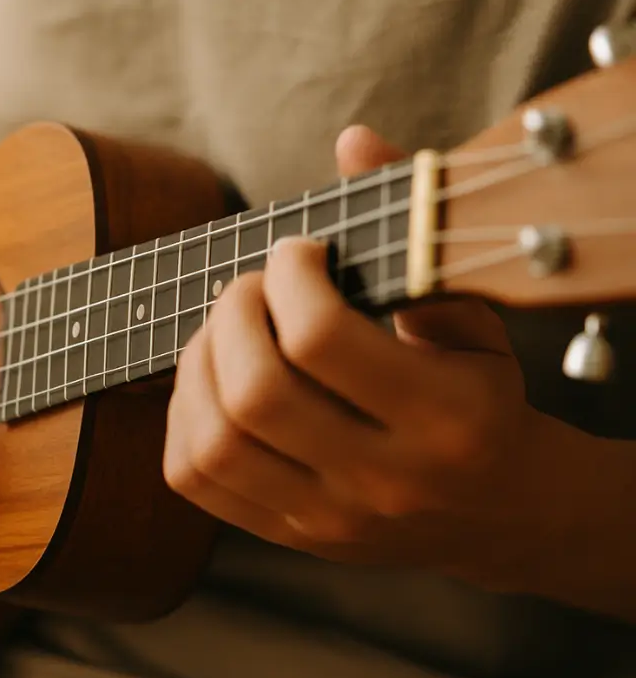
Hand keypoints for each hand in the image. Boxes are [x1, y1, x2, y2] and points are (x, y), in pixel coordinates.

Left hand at [163, 126, 565, 589]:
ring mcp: (328, 520)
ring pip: (214, 441)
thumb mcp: (468, 313)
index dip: (288, 275)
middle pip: (254, 393)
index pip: (322, 338)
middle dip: (232, 314)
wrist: (495, 511)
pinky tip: (212, 379)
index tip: (297, 252)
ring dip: (198, 362)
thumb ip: (411, 228)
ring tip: (228, 329)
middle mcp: (383, 479)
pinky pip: (194, 477)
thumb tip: (352, 140)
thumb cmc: (479, 397)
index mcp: (445, 417)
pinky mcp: (287, 537)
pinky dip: (182, 414)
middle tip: (251, 287)